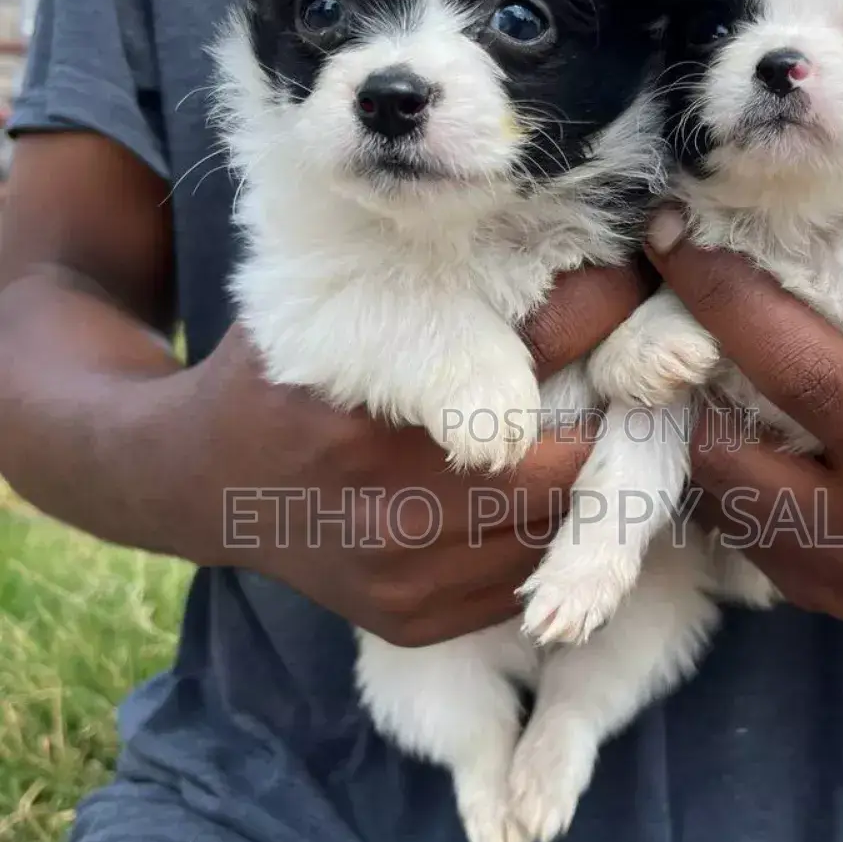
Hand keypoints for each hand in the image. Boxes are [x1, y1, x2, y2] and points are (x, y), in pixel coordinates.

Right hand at [155, 264, 648, 645]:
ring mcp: (406, 579)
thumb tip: (545, 220)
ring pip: (555, 526)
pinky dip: (548, 531)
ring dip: (590, 475)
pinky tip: (550, 483)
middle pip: (565, 461)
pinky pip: (523, 576)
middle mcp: (390, 510)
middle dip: (610, 407)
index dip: (598, 310)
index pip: (533, 355)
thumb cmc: (280, 370)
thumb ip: (422, 281)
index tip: (632, 276)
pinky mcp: (415, 622)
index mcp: (372, 416)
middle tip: (641, 362)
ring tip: (610, 417)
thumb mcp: (328, 300)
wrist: (200, 484)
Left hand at [644, 204, 842, 618]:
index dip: (724, 294)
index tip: (668, 228)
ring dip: (693, 419)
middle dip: (687, 362)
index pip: (799, 368)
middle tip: (654, 291)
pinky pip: (729, 526)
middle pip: (730, 442)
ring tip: (689, 353)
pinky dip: (717, 467)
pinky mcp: (819, 599)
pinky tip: (725, 415)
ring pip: (714, 489)